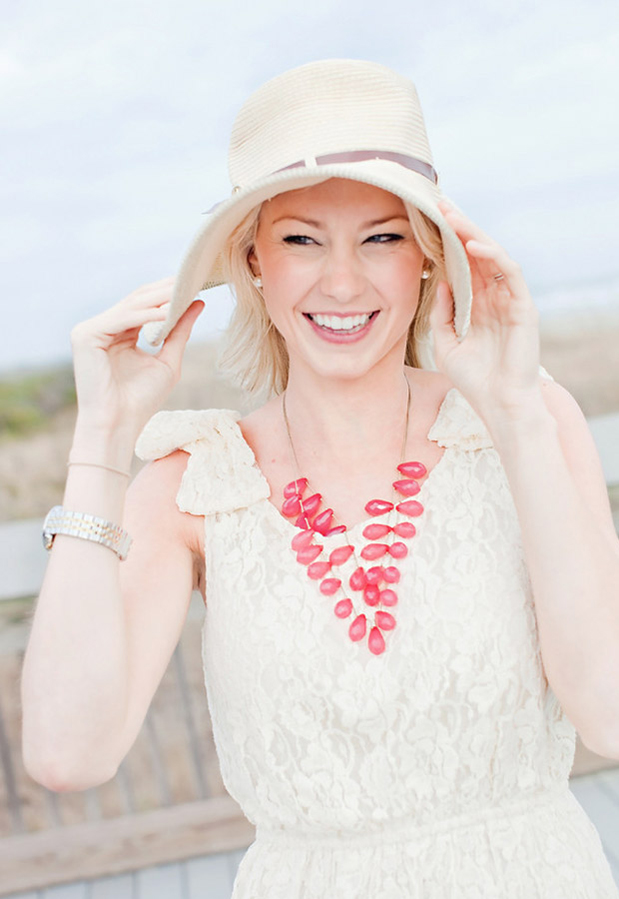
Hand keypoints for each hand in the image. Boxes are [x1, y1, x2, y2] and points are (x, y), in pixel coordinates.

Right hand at [70, 277, 203, 438]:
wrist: (118, 426)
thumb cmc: (141, 400)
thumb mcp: (167, 359)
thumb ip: (180, 330)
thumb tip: (199, 302)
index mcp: (120, 332)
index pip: (145, 305)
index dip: (169, 293)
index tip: (198, 282)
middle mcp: (104, 327)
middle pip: (137, 300)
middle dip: (166, 289)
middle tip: (195, 277)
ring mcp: (91, 330)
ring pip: (130, 306)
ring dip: (159, 298)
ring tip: (185, 290)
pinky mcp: (85, 335)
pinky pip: (121, 319)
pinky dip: (145, 315)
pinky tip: (167, 311)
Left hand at [429, 200, 542, 417]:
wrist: (498, 404)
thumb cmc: (474, 380)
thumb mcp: (446, 343)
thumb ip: (442, 313)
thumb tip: (438, 282)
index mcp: (478, 305)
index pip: (464, 266)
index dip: (448, 243)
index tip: (428, 222)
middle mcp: (495, 298)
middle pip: (478, 254)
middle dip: (459, 227)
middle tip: (440, 203)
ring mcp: (510, 300)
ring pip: (494, 257)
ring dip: (474, 234)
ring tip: (453, 215)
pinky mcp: (524, 306)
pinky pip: (511, 273)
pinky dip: (494, 256)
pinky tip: (474, 245)